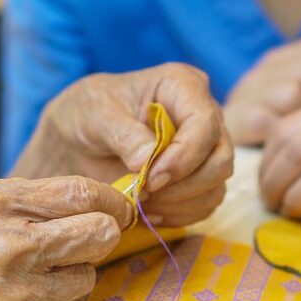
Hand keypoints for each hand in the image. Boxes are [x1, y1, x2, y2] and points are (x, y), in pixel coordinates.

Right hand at [0, 176, 133, 300]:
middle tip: (94, 235)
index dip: (112, 200)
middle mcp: (11, 248)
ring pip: (87, 277)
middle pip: (99, 235)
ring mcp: (17, 293)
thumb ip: (34, 199)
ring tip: (45, 269)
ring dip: (75, 272)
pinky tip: (23, 296)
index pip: (83, 194)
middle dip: (103, 233)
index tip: (119, 207)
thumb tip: (97, 200)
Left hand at [12, 63, 232, 226]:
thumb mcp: (96, 115)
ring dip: (181, 203)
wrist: (80, 139)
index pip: (204, 123)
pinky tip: (150, 209)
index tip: (150, 177)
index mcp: (183, 86)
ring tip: (143, 201)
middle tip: (145, 192)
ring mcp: (206, 148)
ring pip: (217, 185)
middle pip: (221, 158)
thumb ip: (123, 134)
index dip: (183, 156)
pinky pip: (206, 204)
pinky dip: (179, 214)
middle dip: (185, 184)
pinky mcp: (200, 177)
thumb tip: (148, 161)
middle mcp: (204, 115)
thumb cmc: (88, 113)